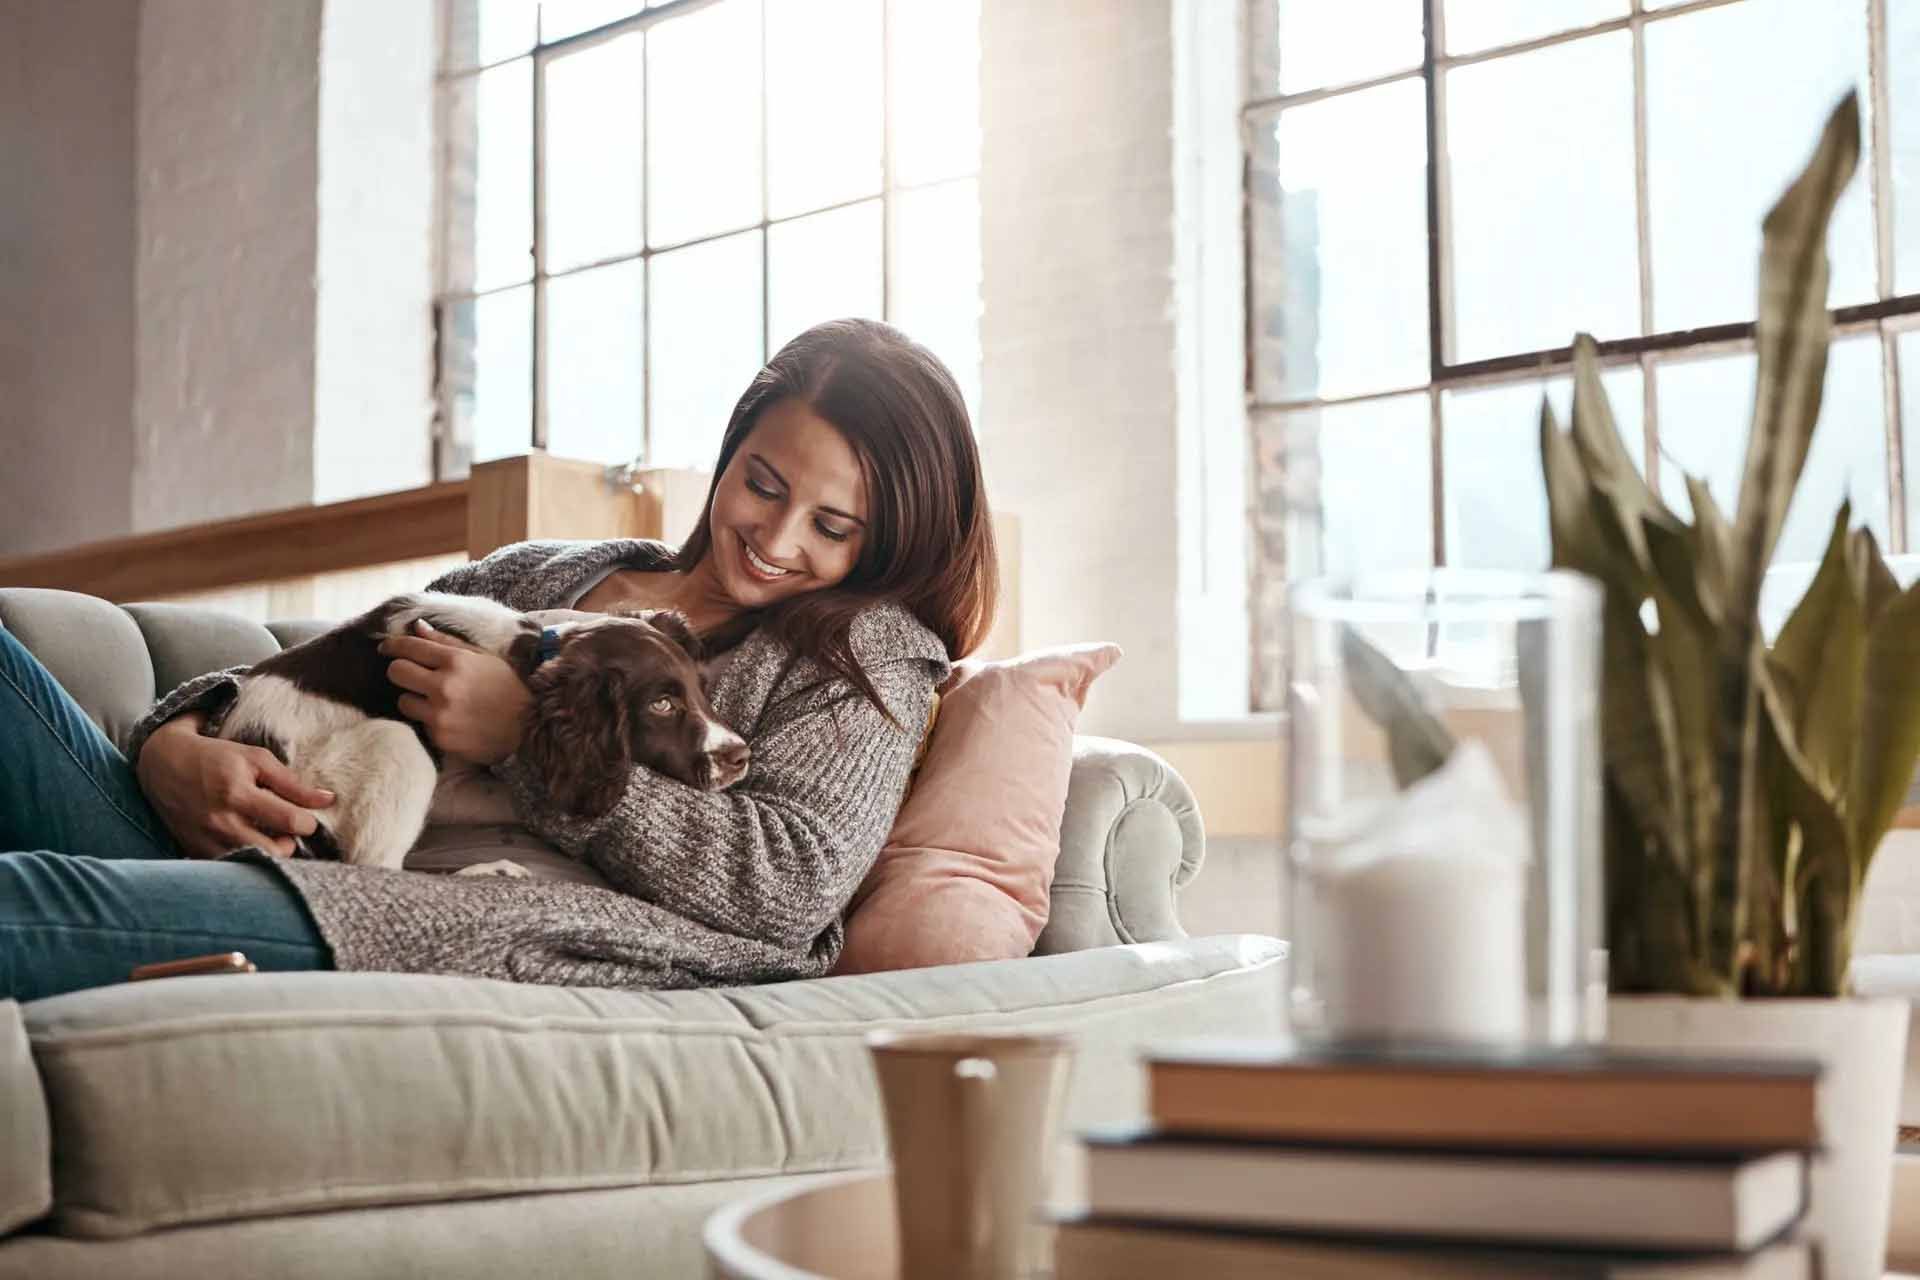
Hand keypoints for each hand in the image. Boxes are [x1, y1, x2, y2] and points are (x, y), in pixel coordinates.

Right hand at [135, 714, 334, 857]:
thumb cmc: (216, 758)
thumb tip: (328, 800)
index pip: (289, 820)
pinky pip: (230, 868)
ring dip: (269, 854)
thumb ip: (293, 782)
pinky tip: (248, 843)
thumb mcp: (256, 759)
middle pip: (274, 852)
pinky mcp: (194, 851)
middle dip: (290, 844)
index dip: (308, 822)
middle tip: (288, 830)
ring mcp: (204, 840)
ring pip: (252, 864)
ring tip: (269, 836)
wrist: (161, 764)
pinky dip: (245, 859)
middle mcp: (219, 821)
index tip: (307, 817)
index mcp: (237, 793)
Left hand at [380, 620, 531, 764]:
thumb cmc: (507, 686)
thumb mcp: (483, 657)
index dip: (392, 645)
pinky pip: (420, 723)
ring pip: (403, 700)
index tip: (387, 648)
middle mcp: (444, 686)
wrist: (529, 726)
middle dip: (401, 671)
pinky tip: (449, 718)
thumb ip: (446, 641)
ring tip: (434, 700)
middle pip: (396, 672)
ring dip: (414, 698)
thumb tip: (417, 627)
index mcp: (456, 661)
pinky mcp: (440, 737)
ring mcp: (440, 714)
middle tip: (413, 675)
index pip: (409, 647)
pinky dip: (430, 719)